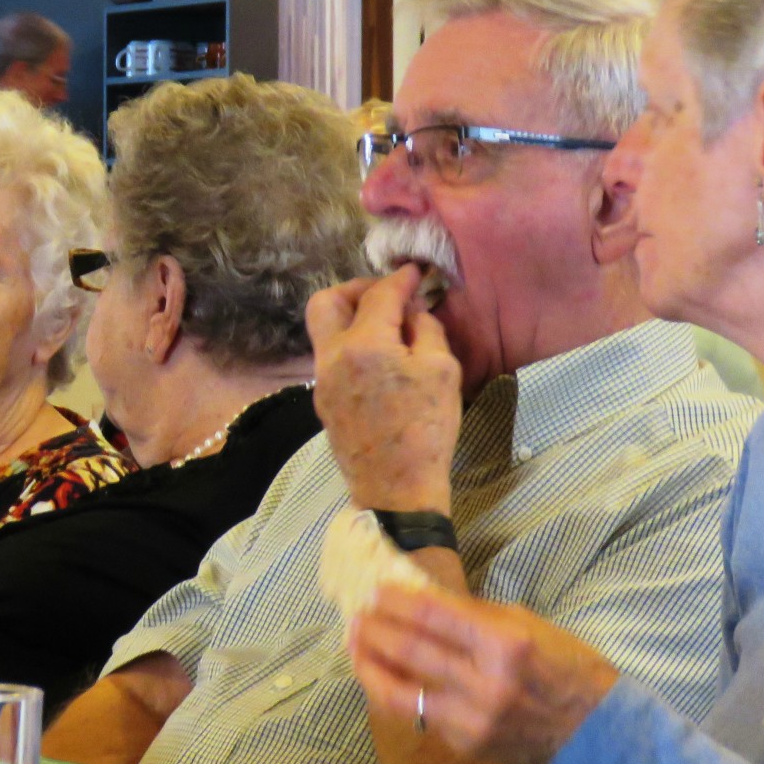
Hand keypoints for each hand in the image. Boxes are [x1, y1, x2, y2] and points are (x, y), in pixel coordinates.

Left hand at [305, 266, 461, 512]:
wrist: (397, 490)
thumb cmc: (426, 431)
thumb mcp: (442, 371)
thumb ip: (425, 329)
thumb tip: (412, 312)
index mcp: (362, 345)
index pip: (378, 294)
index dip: (400, 279)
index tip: (416, 273)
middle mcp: (331, 358)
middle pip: (326, 302)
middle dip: (356, 289)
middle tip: (387, 296)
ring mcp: (321, 381)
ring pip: (325, 331)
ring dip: (352, 319)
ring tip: (388, 328)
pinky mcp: (322, 402)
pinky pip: (332, 358)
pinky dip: (352, 346)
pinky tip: (381, 359)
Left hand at [348, 579, 619, 763]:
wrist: (592, 731)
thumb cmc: (563, 667)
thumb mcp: (526, 624)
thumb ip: (473, 615)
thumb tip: (422, 599)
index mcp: (504, 645)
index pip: (432, 616)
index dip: (397, 602)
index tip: (376, 593)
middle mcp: (485, 684)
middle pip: (409, 651)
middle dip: (374, 630)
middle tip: (356, 617)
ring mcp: (471, 720)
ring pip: (399, 693)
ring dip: (368, 667)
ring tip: (353, 648)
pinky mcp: (464, 744)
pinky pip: (416, 715)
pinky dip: (393, 693)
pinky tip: (379, 677)